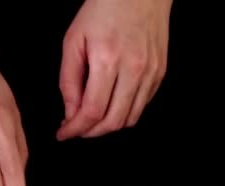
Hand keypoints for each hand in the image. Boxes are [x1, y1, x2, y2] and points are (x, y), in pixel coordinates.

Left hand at [57, 0, 171, 139]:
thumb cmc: (103, 10)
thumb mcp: (74, 41)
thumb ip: (69, 81)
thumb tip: (70, 113)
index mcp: (108, 60)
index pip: (92, 110)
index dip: (75, 129)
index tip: (63, 134)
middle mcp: (134, 69)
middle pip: (112, 121)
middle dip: (90, 133)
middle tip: (76, 129)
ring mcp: (151, 73)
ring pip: (129, 119)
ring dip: (108, 126)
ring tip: (92, 120)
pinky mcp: (160, 73)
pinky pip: (141, 106)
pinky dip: (124, 113)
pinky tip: (110, 105)